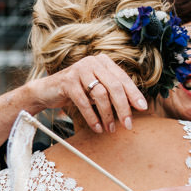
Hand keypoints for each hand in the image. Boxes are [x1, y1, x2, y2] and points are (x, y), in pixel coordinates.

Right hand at [32, 55, 147, 132]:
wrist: (47, 91)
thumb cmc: (77, 91)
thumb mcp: (96, 89)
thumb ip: (112, 93)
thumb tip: (134, 107)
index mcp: (104, 62)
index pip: (123, 79)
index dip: (134, 94)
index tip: (143, 108)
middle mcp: (93, 62)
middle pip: (114, 86)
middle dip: (123, 108)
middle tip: (128, 125)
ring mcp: (79, 70)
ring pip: (100, 94)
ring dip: (108, 115)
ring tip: (110, 129)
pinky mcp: (68, 81)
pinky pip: (84, 102)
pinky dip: (92, 117)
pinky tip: (97, 128)